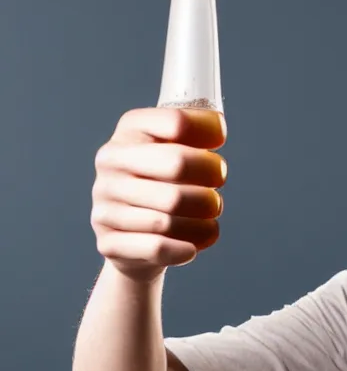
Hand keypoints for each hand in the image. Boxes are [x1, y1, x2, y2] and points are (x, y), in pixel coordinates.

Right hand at [90, 107, 227, 281]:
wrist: (134, 232)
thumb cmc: (166, 181)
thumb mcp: (178, 147)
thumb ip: (198, 131)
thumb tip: (216, 128)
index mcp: (129, 130)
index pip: (177, 122)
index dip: (208, 133)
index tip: (218, 145)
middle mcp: (111, 162)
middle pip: (178, 164)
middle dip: (211, 177)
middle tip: (217, 189)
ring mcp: (104, 202)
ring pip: (171, 210)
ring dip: (202, 219)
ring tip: (207, 218)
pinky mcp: (109, 241)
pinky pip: (156, 246)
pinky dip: (182, 248)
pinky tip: (191, 248)